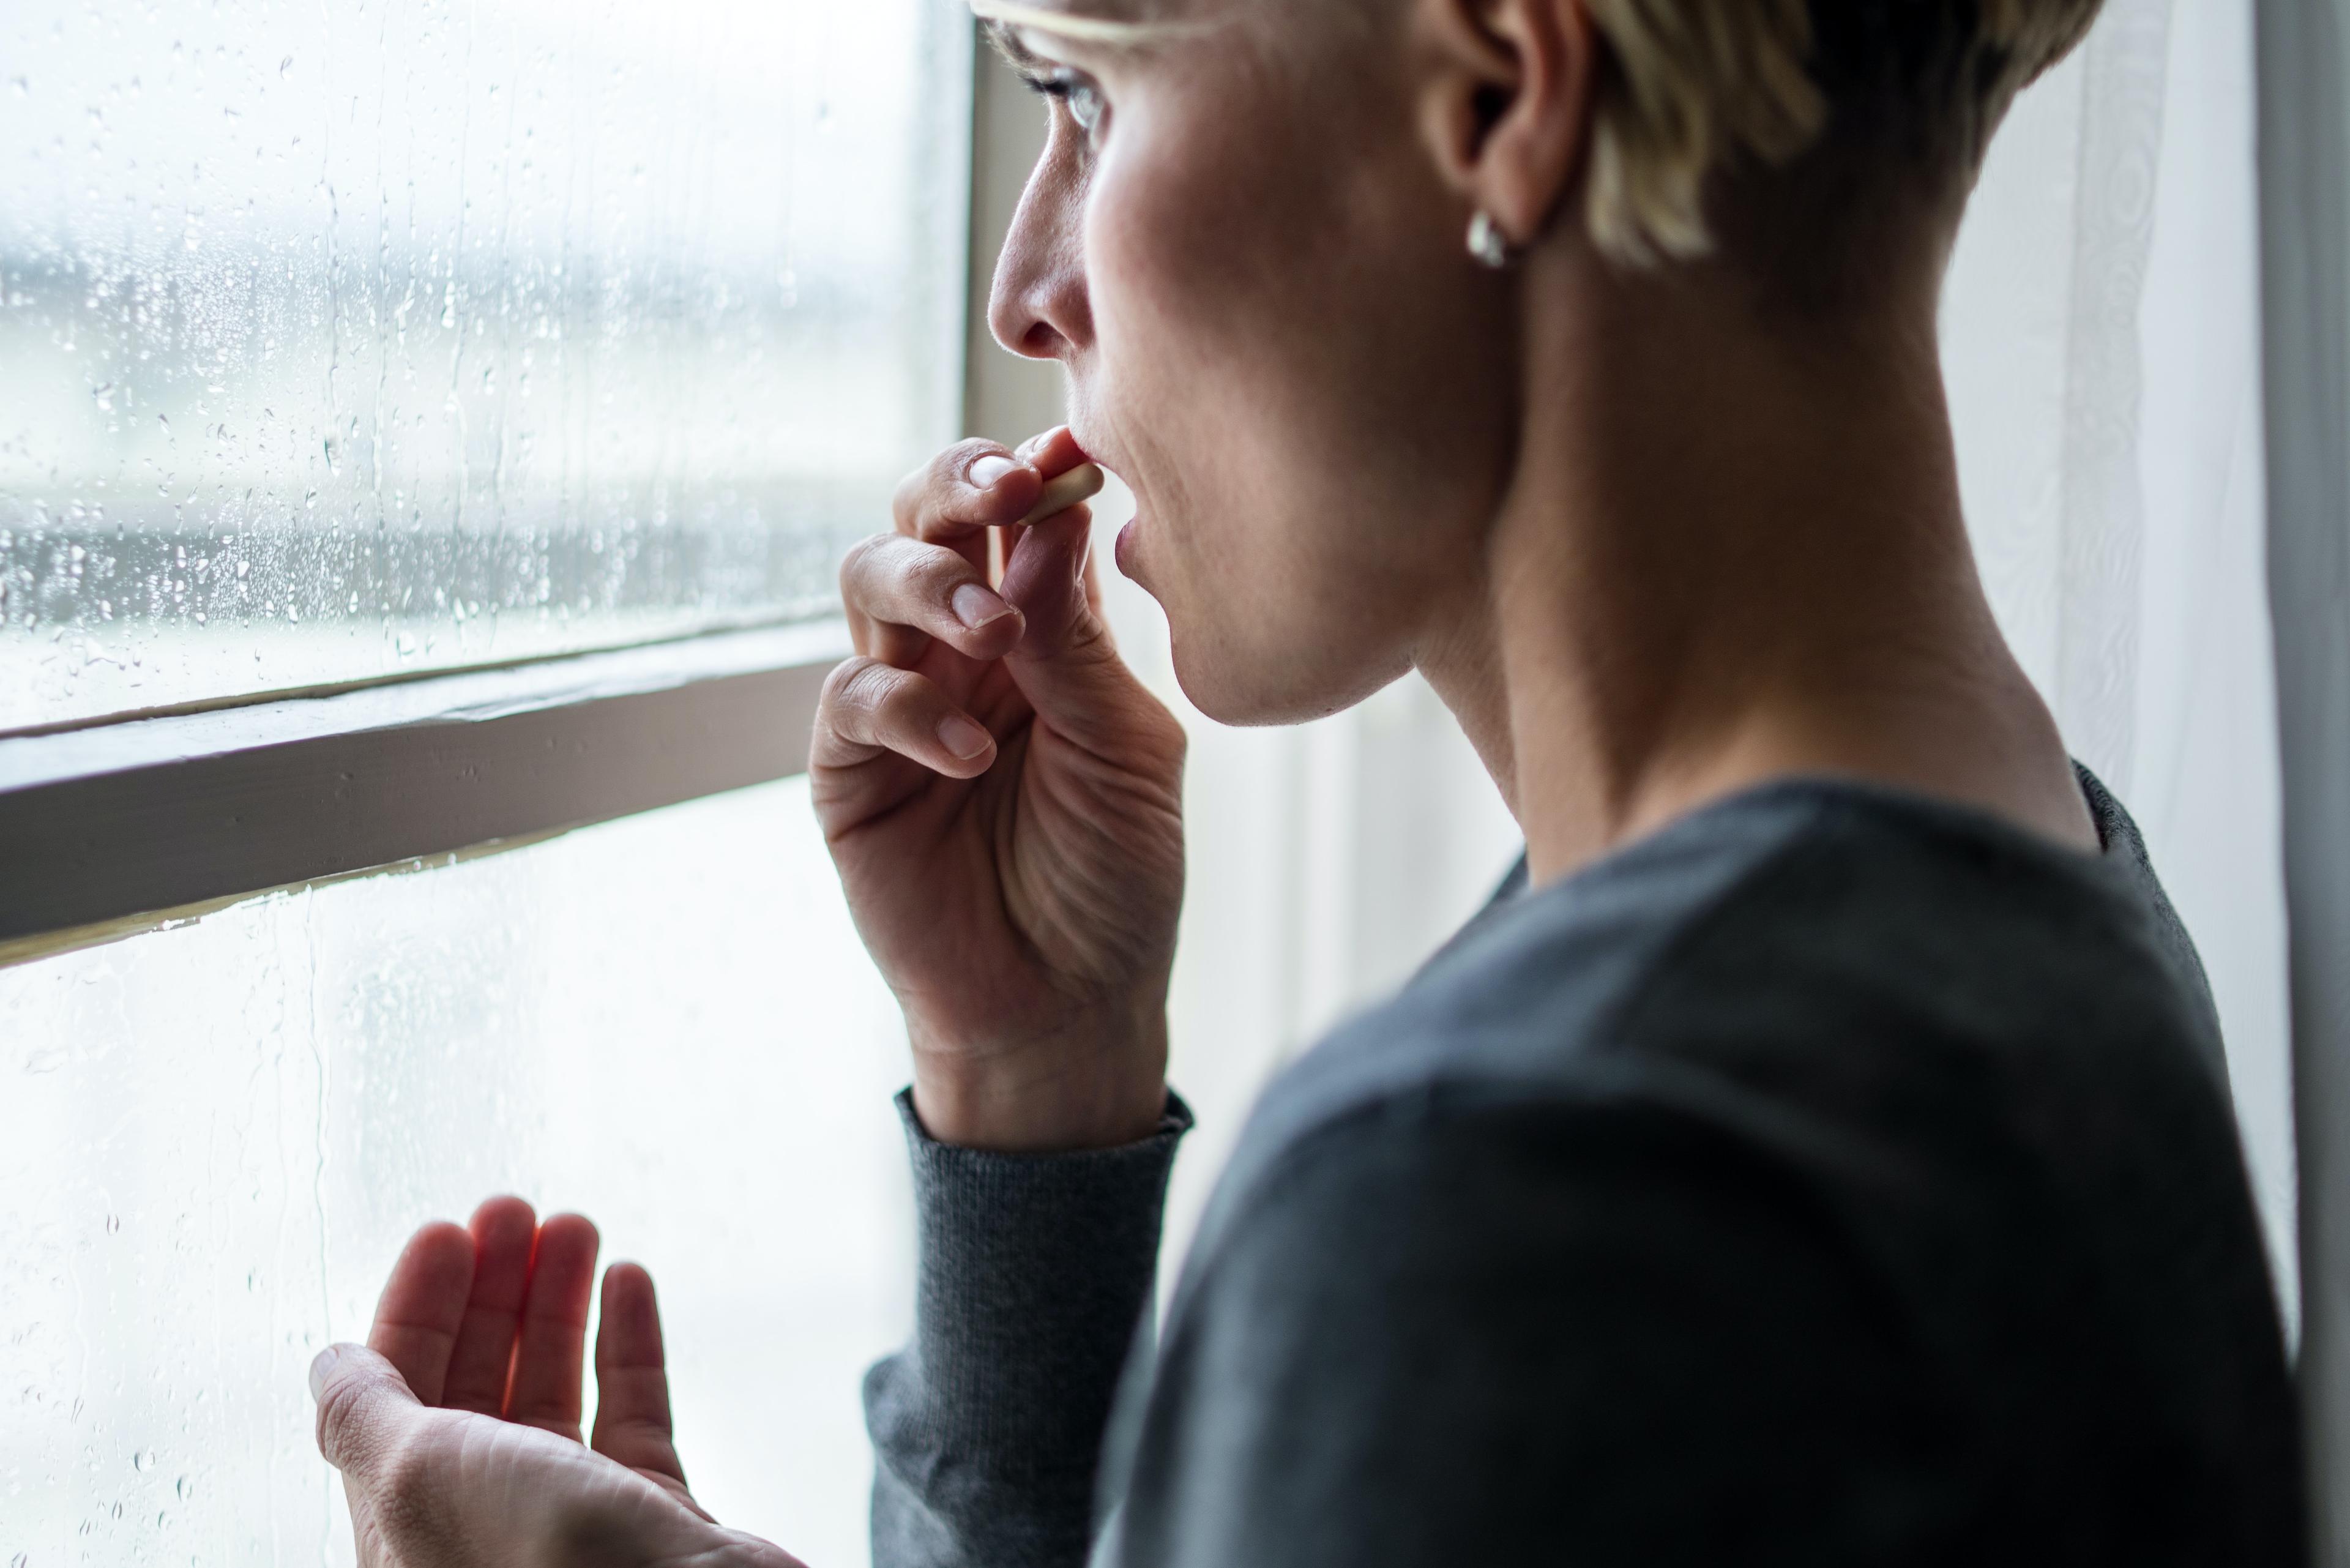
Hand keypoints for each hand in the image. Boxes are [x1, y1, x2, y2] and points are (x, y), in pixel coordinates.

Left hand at [310, 1197, 804, 1567]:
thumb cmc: (542, 1562)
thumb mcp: (418, 1474)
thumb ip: (365, 1415)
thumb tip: (328, 1365)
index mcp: (408, 1524)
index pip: (393, 1397)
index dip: (416, 1309)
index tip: (447, 1232)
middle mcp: (482, 1523)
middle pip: (473, 1385)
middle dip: (488, 1290)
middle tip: (511, 1210)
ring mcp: (571, 1520)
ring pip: (552, 1391)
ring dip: (557, 1302)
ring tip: (573, 1227)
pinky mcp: (649, 1516)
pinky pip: (632, 1414)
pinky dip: (628, 1344)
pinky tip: (629, 1284)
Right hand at [813, 428, 1186, 1150]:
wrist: (1067, 1003)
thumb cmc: (1114, 876)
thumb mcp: (1127, 751)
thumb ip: (1082, 642)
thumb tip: (1053, 518)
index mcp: (1044, 625)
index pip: (1022, 514)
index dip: (1036, 466)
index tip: (1075, 443)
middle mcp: (963, 646)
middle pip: (926, 515)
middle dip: (958, 482)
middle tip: (1008, 488)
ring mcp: (900, 700)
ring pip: (870, 579)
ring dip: (927, 583)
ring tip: (993, 632)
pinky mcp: (849, 771)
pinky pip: (852, 699)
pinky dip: (909, 710)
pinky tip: (971, 754)